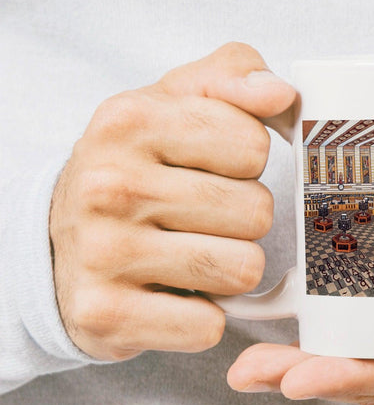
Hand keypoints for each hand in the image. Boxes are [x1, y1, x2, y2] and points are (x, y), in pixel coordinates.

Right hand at [50, 43, 295, 359]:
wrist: (60, 243)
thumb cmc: (136, 167)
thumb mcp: (174, 103)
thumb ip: (233, 78)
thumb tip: (281, 94)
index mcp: (130, 120)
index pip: (254, 145)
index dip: (247, 162)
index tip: (213, 167)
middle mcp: (109, 185)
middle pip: (257, 211)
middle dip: (243, 219)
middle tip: (202, 218)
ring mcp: (102, 253)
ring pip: (243, 270)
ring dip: (230, 269)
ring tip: (191, 254)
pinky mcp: (106, 316)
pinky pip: (209, 326)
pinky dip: (205, 317)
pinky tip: (175, 296)